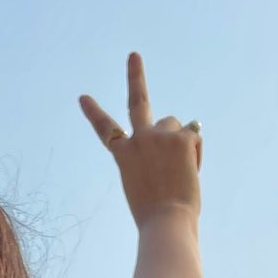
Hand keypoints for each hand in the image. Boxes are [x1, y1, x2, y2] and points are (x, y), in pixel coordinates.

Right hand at [80, 53, 201, 229]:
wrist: (165, 222)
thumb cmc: (155, 215)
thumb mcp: (145, 184)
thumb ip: (156, 158)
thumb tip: (187, 134)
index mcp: (124, 156)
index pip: (106, 130)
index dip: (94, 113)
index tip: (83, 97)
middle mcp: (139, 139)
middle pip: (138, 101)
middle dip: (135, 77)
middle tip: (133, 55)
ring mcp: (160, 135)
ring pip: (176, 126)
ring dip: (181, 142)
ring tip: (179, 172)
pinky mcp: (181, 137)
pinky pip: (193, 138)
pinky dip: (195, 155)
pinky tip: (189, 173)